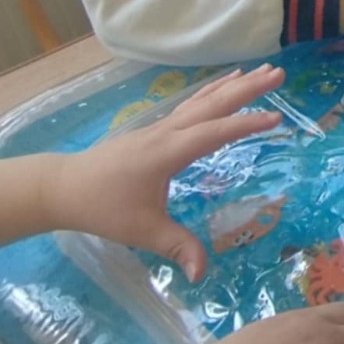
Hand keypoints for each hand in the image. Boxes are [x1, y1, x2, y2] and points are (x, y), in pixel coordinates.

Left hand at [43, 66, 283, 279]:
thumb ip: (176, 247)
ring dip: (232, 85)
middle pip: (213, 104)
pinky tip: (222, 86)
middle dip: (247, 89)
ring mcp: (161, 127)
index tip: (277, 117)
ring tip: (260, 70)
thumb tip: (202, 273)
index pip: (214, 133)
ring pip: (202, 100)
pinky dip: (212, 92)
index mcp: (168, 152)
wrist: (65, 187)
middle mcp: (168, 132)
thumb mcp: (142, 231)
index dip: (246, 125)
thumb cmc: (104, 207)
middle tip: (278, 73)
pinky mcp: (156, 130)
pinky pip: (191, 105)